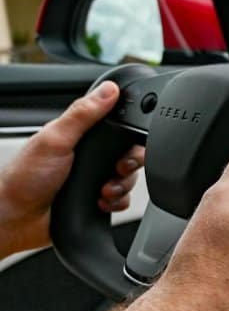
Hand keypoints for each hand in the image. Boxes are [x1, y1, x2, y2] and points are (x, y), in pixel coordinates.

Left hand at [0, 82, 145, 257]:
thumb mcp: (55, 139)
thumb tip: (108, 90)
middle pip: (128, 154)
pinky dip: (118, 202)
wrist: (17, 221)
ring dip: (121, 186)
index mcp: (78, 136)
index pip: (117, 127)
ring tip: (103, 191)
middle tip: (117, 170)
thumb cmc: (24, 179)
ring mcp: (93, 178)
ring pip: (128, 178)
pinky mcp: (97, 199)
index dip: (129, 134)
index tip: (128, 145)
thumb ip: (83, 114)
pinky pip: (122, 199)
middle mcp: (88, 156)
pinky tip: (101, 202)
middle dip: (128, 165)